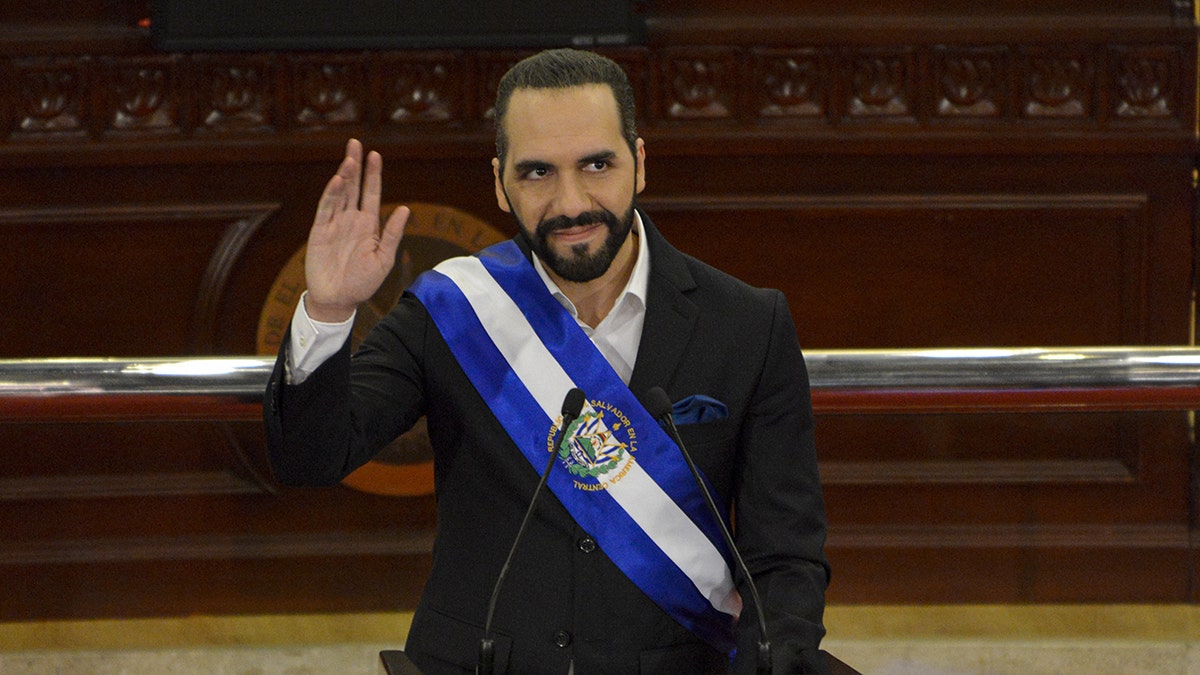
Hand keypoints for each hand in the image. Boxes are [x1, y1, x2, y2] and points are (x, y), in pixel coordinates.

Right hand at [304, 139, 408, 321]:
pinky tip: (338, 181)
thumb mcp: (384, 258)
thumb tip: (404, 208)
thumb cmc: (363, 282)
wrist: (338, 300)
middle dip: (355, 165)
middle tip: (355, 143)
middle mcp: (351, 220)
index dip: (373, 175)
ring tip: (349, 158)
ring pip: (340, 193)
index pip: (371, 193)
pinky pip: (326, 208)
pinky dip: (331, 194)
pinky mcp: (320, 231)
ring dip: (344, 176)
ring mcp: (335, 223)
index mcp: (369, 225)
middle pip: (354, 187)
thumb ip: (393, 234)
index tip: (375, 155)